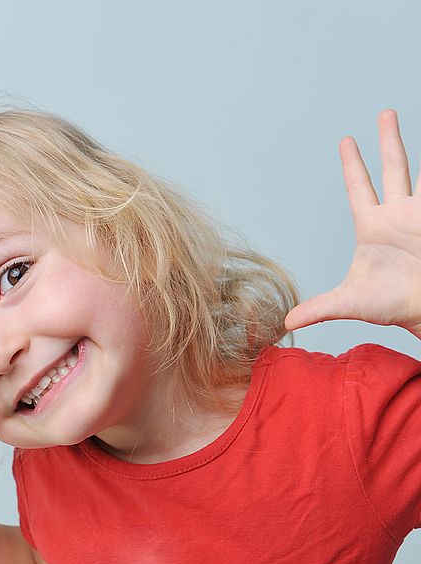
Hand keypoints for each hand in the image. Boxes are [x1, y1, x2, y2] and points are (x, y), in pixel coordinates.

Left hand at [284, 109, 420, 336]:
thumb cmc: (389, 305)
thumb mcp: (349, 303)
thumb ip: (318, 308)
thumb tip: (285, 322)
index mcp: (372, 226)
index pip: (359, 187)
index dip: (353, 164)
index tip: (346, 140)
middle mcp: (397, 214)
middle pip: (393, 168)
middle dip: (389, 140)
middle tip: (384, 113)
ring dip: (420, 148)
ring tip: (404, 122)